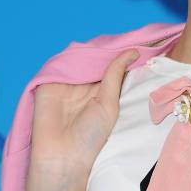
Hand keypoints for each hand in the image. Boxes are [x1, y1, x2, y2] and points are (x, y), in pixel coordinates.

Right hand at [30, 48, 139, 173]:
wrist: (63, 156)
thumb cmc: (90, 137)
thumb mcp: (109, 103)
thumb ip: (115, 75)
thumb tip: (133, 51)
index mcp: (101, 90)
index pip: (112, 65)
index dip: (122, 53)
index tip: (141, 40)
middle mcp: (85, 84)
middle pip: (97, 59)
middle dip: (110, 47)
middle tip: (129, 33)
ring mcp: (67, 82)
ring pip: (80, 58)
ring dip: (92, 49)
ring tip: (111, 38)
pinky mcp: (49, 82)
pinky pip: (61, 63)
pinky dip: (72, 55)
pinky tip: (86, 48)